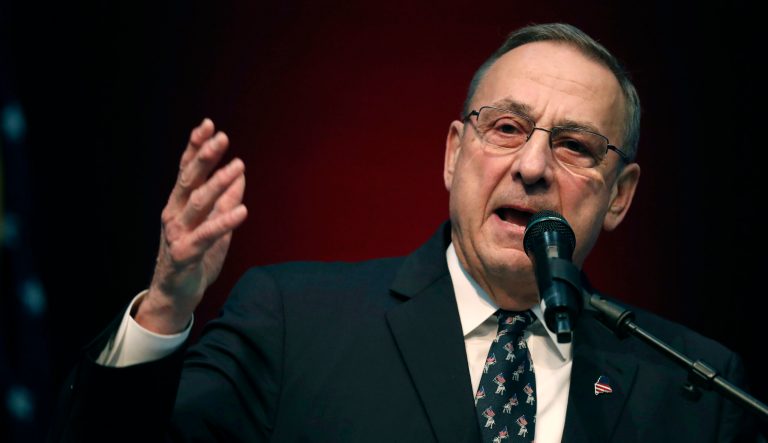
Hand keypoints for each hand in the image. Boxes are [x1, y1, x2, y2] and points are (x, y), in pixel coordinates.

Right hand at [135, 118, 247, 333]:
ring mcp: (177, 234)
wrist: (175, 295)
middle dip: (204, 157)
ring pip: (197, 203)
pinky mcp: (184, 254)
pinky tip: (242, 210)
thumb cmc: (194, 257)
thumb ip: (224, 201)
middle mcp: (174, 214)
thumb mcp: (214, 225)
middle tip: (221, 137)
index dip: (196, 147)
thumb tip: (240, 175)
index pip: (187, 170)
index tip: (208, 125)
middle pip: (189, 180)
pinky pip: (206, 235)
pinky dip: (224, 222)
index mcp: (180, 204)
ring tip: (238, 166)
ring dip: (218, 183)